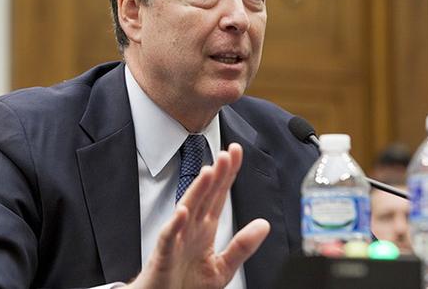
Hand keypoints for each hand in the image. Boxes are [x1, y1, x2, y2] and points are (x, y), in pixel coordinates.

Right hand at [127, 143, 269, 288]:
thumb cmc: (186, 285)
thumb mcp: (222, 267)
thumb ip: (242, 246)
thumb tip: (264, 225)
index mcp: (205, 228)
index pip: (219, 195)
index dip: (228, 174)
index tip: (236, 153)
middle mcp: (191, 228)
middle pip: (204, 196)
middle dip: (216, 175)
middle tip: (227, 154)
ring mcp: (176, 239)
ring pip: (187, 209)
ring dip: (197, 191)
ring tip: (208, 172)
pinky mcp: (164, 256)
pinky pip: (168, 238)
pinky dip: (174, 225)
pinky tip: (183, 212)